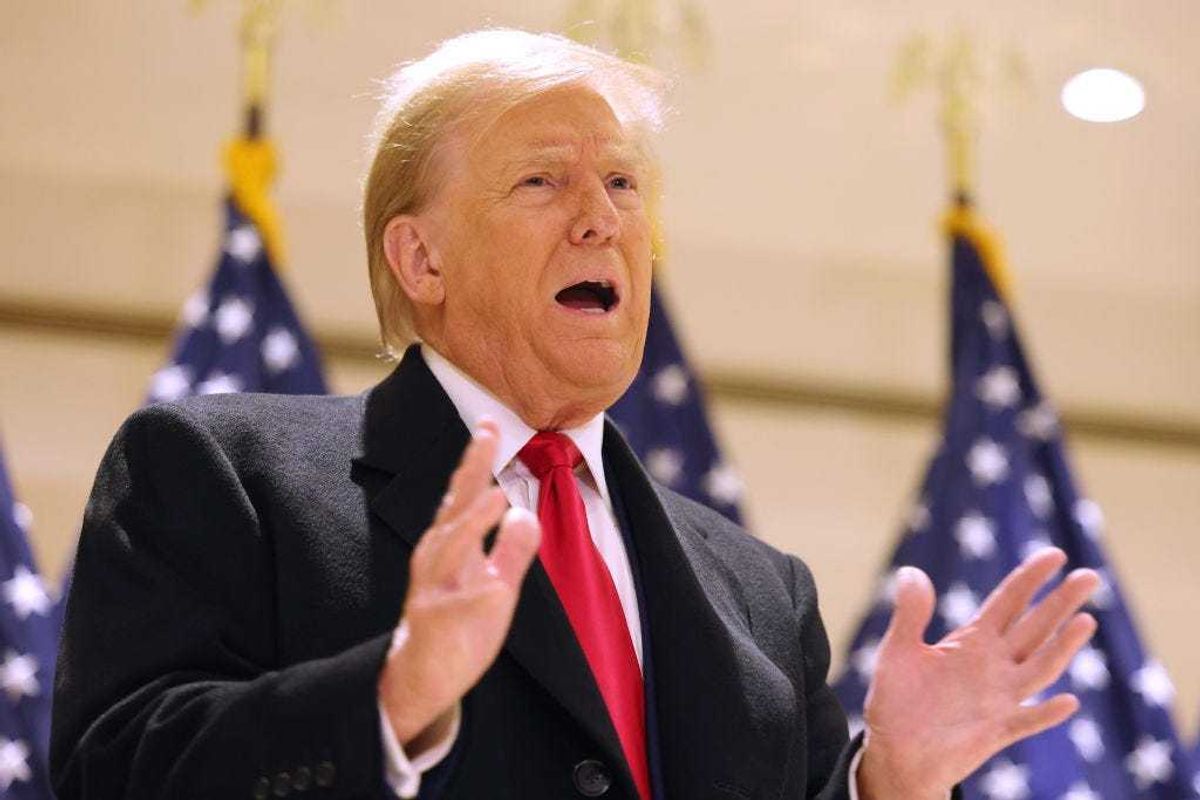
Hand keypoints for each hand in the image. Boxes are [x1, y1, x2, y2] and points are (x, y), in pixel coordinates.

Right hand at [378, 420, 540, 746]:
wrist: (421, 679)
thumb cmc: (457, 625)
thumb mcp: (492, 583)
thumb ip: (510, 551)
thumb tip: (526, 514)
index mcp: (450, 545)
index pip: (464, 494)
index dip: (477, 458)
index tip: (489, 422)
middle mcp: (436, 560)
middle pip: (454, 507)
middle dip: (469, 470)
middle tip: (487, 434)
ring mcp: (432, 591)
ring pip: (449, 551)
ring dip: (471, 523)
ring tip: (495, 497)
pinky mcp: (435, 625)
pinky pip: (457, 609)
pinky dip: (476, 596)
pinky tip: (496, 590)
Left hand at [856, 548, 1099, 799]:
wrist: (896, 752)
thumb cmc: (898, 701)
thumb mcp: (898, 651)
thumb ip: (910, 614)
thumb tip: (911, 571)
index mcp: (972, 641)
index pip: (1008, 602)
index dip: (1030, 578)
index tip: (1055, 555)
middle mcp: (993, 665)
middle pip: (1034, 627)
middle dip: (1060, 602)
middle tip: (1089, 576)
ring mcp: (999, 698)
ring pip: (1040, 667)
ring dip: (1063, 647)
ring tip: (1086, 621)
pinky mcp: (996, 731)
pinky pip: (1026, 721)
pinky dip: (1045, 713)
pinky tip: (1067, 702)